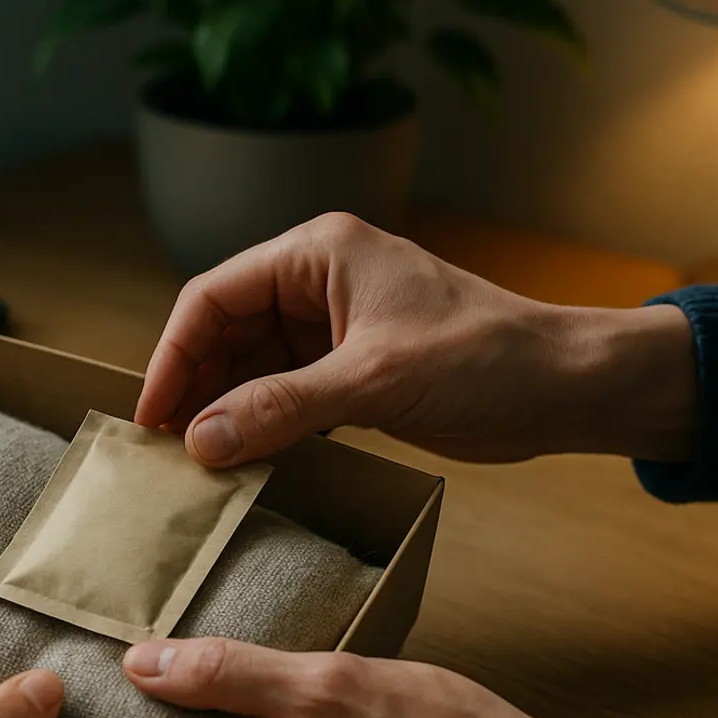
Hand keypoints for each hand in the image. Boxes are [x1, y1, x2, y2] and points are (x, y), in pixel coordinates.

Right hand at [136, 212, 698, 466]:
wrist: (566, 387)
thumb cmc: (485, 359)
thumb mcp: (374, 382)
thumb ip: (281, 407)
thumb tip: (201, 440)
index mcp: (319, 253)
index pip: (215, 296)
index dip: (174, 355)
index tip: (151, 417)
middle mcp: (320, 280)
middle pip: (227, 331)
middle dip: (196, 386)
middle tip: (167, 451)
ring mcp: (338, 326)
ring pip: (254, 367)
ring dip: (227, 410)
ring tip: (198, 464)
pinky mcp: (357, 369)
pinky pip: (289, 394)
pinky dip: (265, 425)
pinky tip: (246, 462)